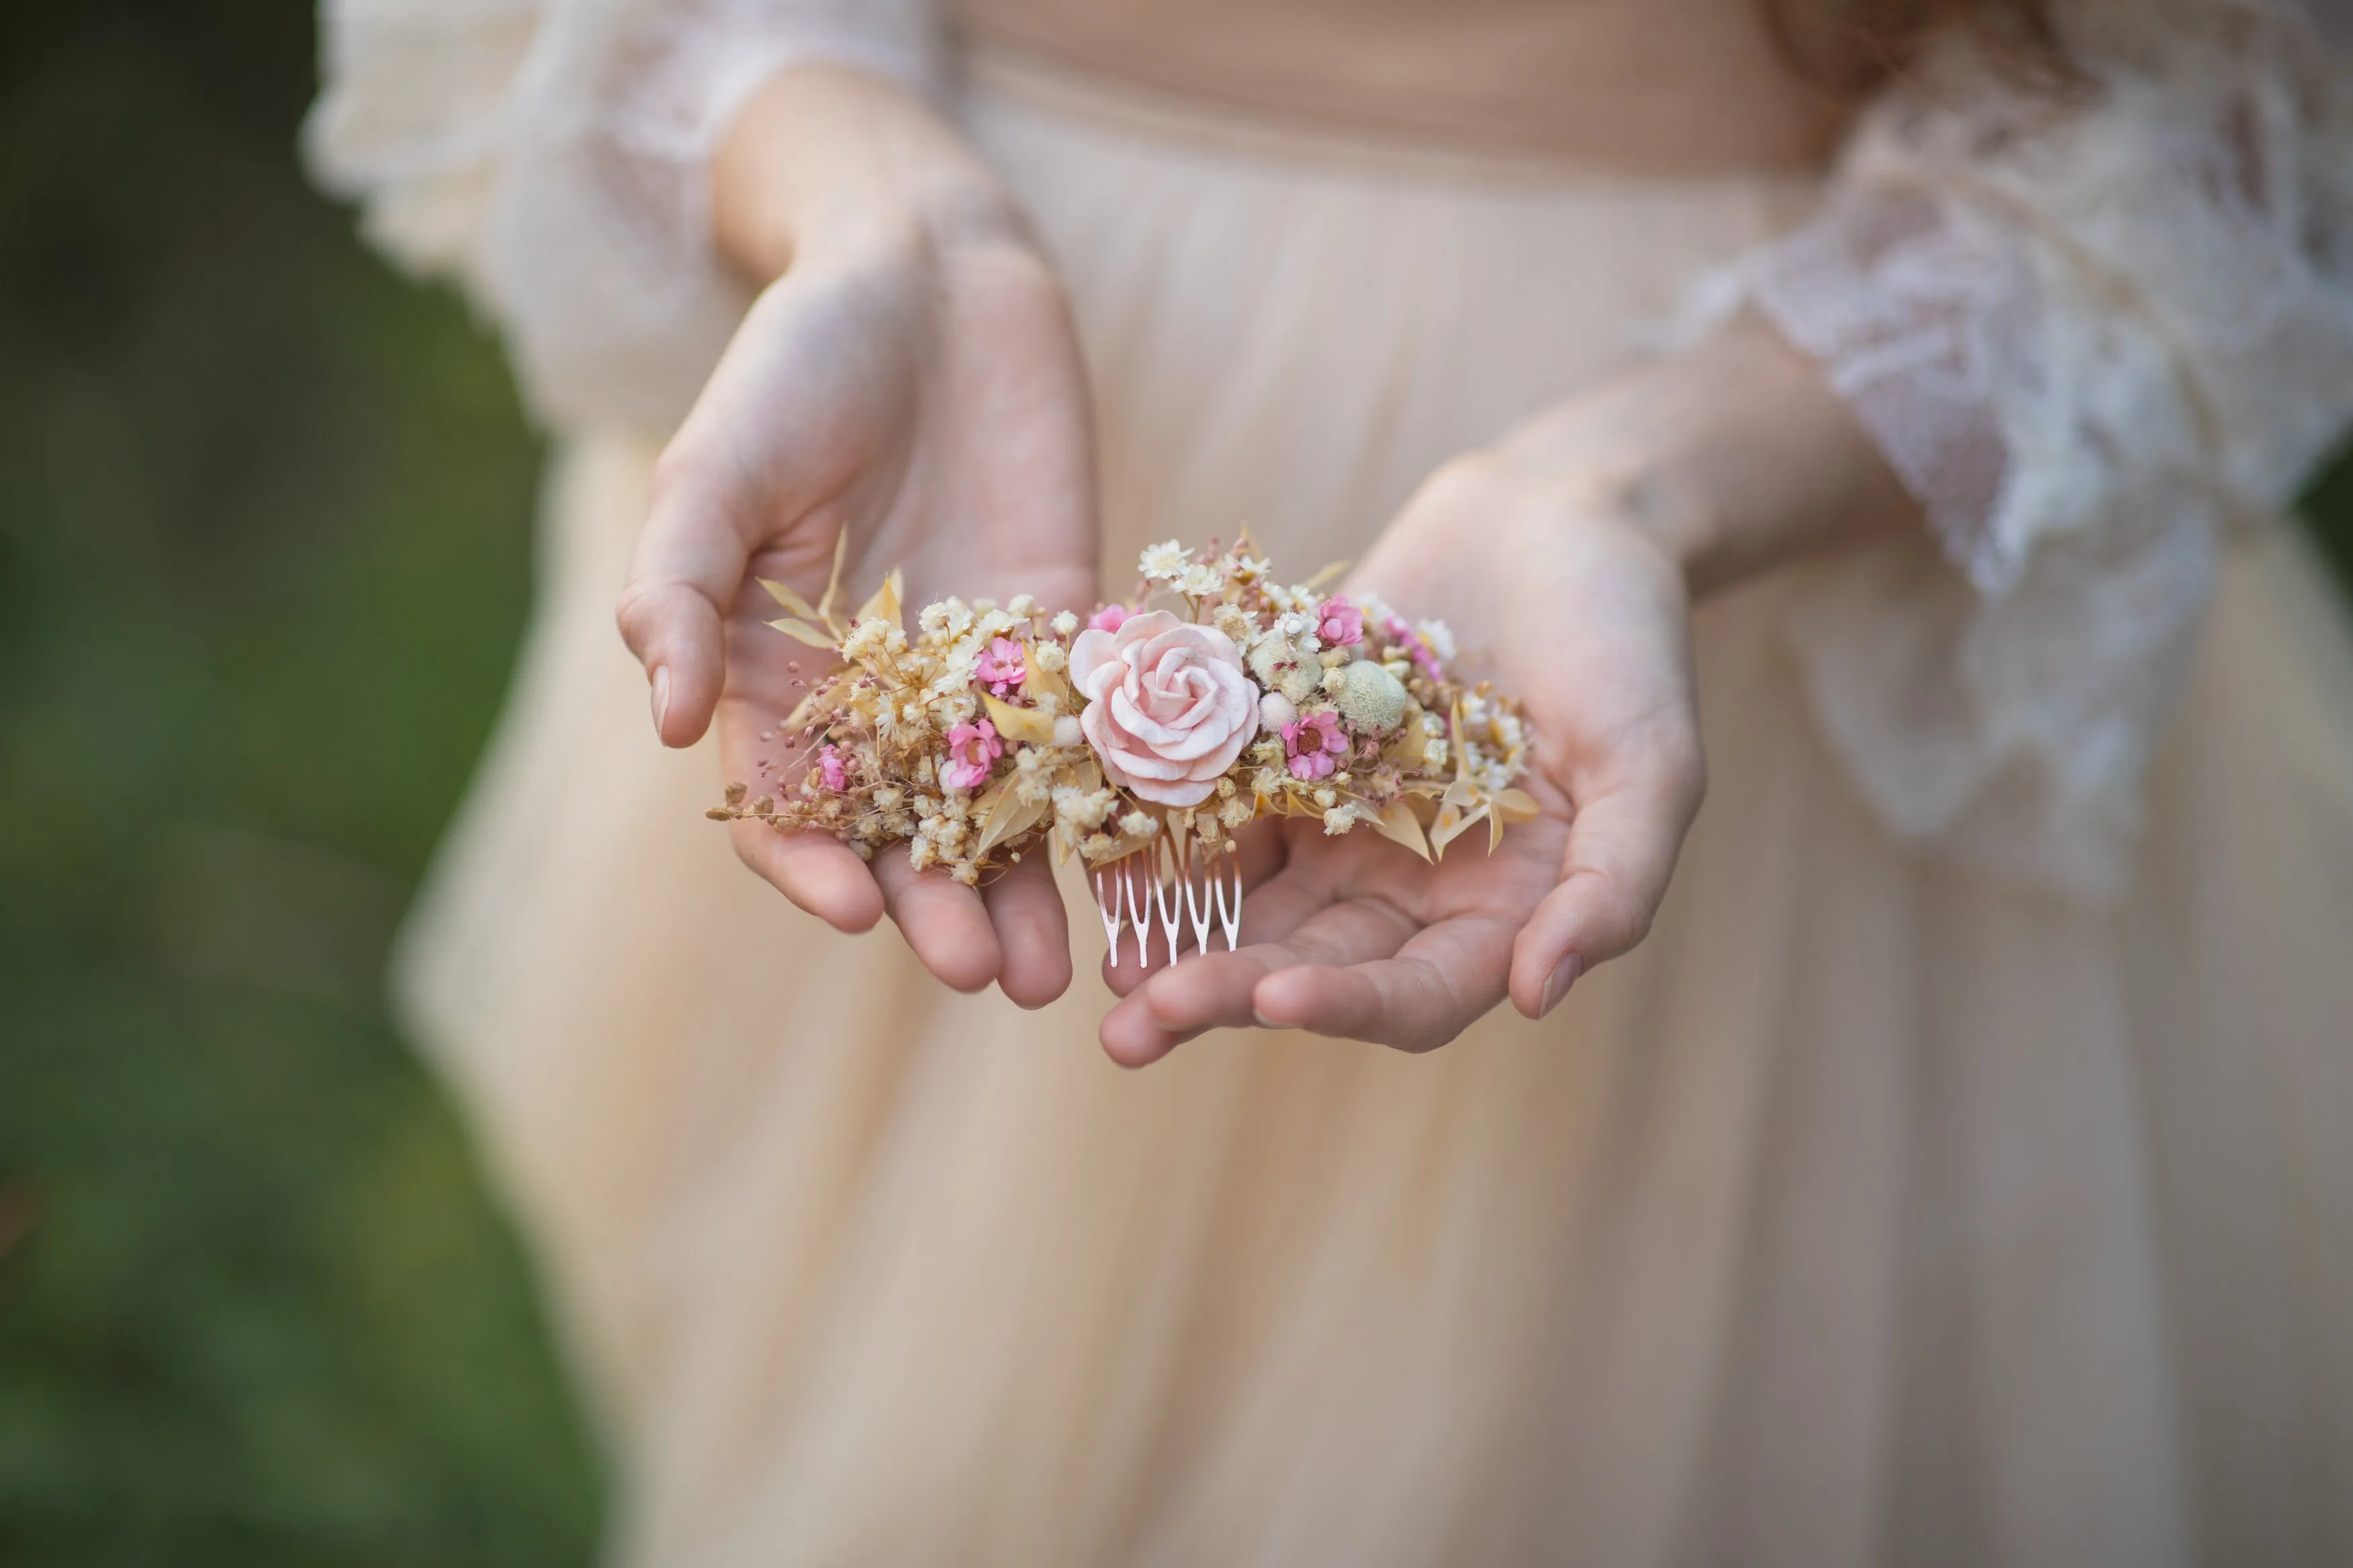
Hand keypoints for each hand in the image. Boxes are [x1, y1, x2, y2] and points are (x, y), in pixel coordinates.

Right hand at [616, 68, 1097, 1007]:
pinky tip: (1141, 872)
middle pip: (903, 835)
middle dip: (938, 909)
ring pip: (999, 814)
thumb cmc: (797, 363)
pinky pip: (1088, 739)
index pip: (786, 805)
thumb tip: (666, 720)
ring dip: (1022, 894)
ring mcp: (978, 678)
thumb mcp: (716, 466)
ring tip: (1052, 975)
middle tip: (980, 975)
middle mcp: (877, 700)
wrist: (928, 278)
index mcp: (773, 676)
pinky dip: (1109, 808)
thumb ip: (681, 587)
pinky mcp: (1069, 639)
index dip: (811, 864)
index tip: (854, 909)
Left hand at [1096, 321, 1914, 1063]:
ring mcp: (1335, 825)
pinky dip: (1154, 843)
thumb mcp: (1654, 764)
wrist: (1560, 518)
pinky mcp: (1278, 757)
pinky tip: (1093, 862)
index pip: (1414, 994)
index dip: (1344, 1005)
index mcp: (1498, 914)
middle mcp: (1406, 889)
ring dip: (1170, 944)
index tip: (1271, 1000)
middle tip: (1137, 1023)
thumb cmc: (1629, 641)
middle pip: (1307, 963)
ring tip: (1100, 978)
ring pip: (1243, 906)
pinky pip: (1207, 814)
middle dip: (1223, 992)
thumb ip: (1613, 886)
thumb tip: (1539, 994)